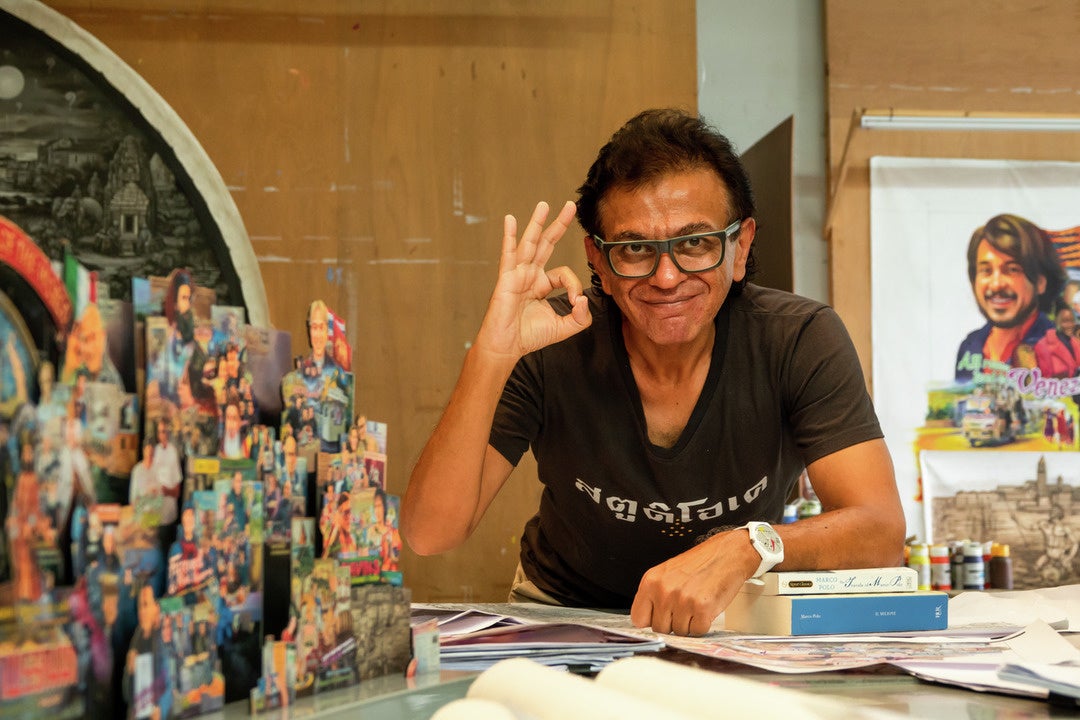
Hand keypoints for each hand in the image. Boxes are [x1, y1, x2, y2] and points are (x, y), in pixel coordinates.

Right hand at [474, 201, 591, 359]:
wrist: (507, 347)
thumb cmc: (530, 337)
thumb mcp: (564, 327)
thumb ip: (580, 316)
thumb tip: (584, 299)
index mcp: (542, 284)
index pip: (563, 274)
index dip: (574, 285)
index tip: (576, 302)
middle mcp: (530, 275)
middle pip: (547, 244)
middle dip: (558, 224)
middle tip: (570, 206)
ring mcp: (517, 274)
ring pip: (530, 244)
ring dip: (537, 223)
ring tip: (544, 205)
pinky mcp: (506, 279)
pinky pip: (509, 254)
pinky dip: (509, 237)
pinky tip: (509, 220)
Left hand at [629, 529, 756, 636]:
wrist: (727, 555)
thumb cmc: (699, 564)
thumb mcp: (667, 573)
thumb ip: (654, 594)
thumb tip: (646, 620)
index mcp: (650, 581)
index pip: (638, 618)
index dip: (650, 621)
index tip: (659, 618)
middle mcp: (664, 591)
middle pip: (659, 628)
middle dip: (672, 623)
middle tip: (684, 607)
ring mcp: (682, 600)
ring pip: (679, 632)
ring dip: (689, 623)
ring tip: (696, 604)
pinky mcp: (701, 608)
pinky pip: (697, 631)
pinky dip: (703, 624)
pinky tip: (706, 608)